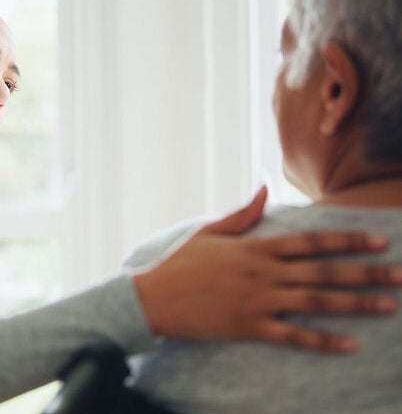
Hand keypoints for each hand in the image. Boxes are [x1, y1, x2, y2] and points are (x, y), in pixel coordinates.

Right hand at [133, 186, 401, 352]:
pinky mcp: (248, 326)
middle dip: (366, 273)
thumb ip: (243, 213)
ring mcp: (257, 301)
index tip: (379, 240)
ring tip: (388, 305)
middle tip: (400, 275)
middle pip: (323, 272)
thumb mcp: (209, 231)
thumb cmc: (180, 263)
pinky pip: (293, 336)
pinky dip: (322, 341)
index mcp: (255, 248)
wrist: (154, 298)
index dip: (347, 240)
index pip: (311, 242)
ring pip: (316, 302)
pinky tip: (350, 344)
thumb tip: (265, 186)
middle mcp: (262, 273)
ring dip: (355, 304)